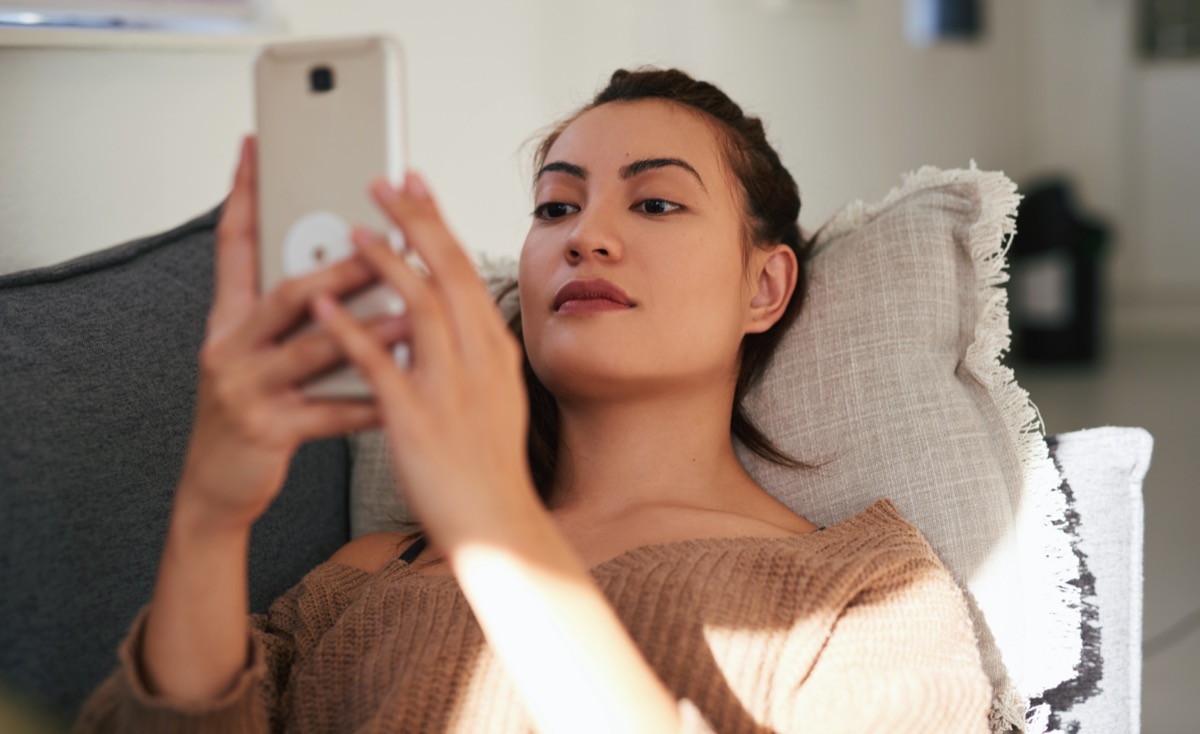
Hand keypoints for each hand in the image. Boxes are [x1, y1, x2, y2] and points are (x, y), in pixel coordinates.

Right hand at [176, 136, 406, 532]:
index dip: (242, 193)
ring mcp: (244, 388)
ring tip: (411, 312)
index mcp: (230, 319)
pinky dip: (371, 398)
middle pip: (286, 292)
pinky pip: (330, 411)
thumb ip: (290, 313)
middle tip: (385, 238)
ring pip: (313, 348)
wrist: (218, 485)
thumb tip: (345, 262)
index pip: (233, 243)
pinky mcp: (266, 430)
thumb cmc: (253, 410)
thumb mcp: (259, 353)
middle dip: (340, 264)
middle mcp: (230, 346)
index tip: (256, 146)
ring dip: (367, 329)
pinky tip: (404, 388)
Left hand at [311, 172, 535, 547]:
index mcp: (492, 349)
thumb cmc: (487, 463)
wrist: (496, 522)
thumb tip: (445, 315)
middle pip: (448, 271)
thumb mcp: (493, 396)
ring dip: (386, 263)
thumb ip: (468, 352)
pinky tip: (323, 304)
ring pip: (420, 307)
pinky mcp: (417, 419)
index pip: (464, 268)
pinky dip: (351, 329)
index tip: (415, 182)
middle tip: (383, 178)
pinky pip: (380, 365)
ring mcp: (450, 387)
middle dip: (415, 218)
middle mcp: (478, 358)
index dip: (438, 220)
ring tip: (353, 230)